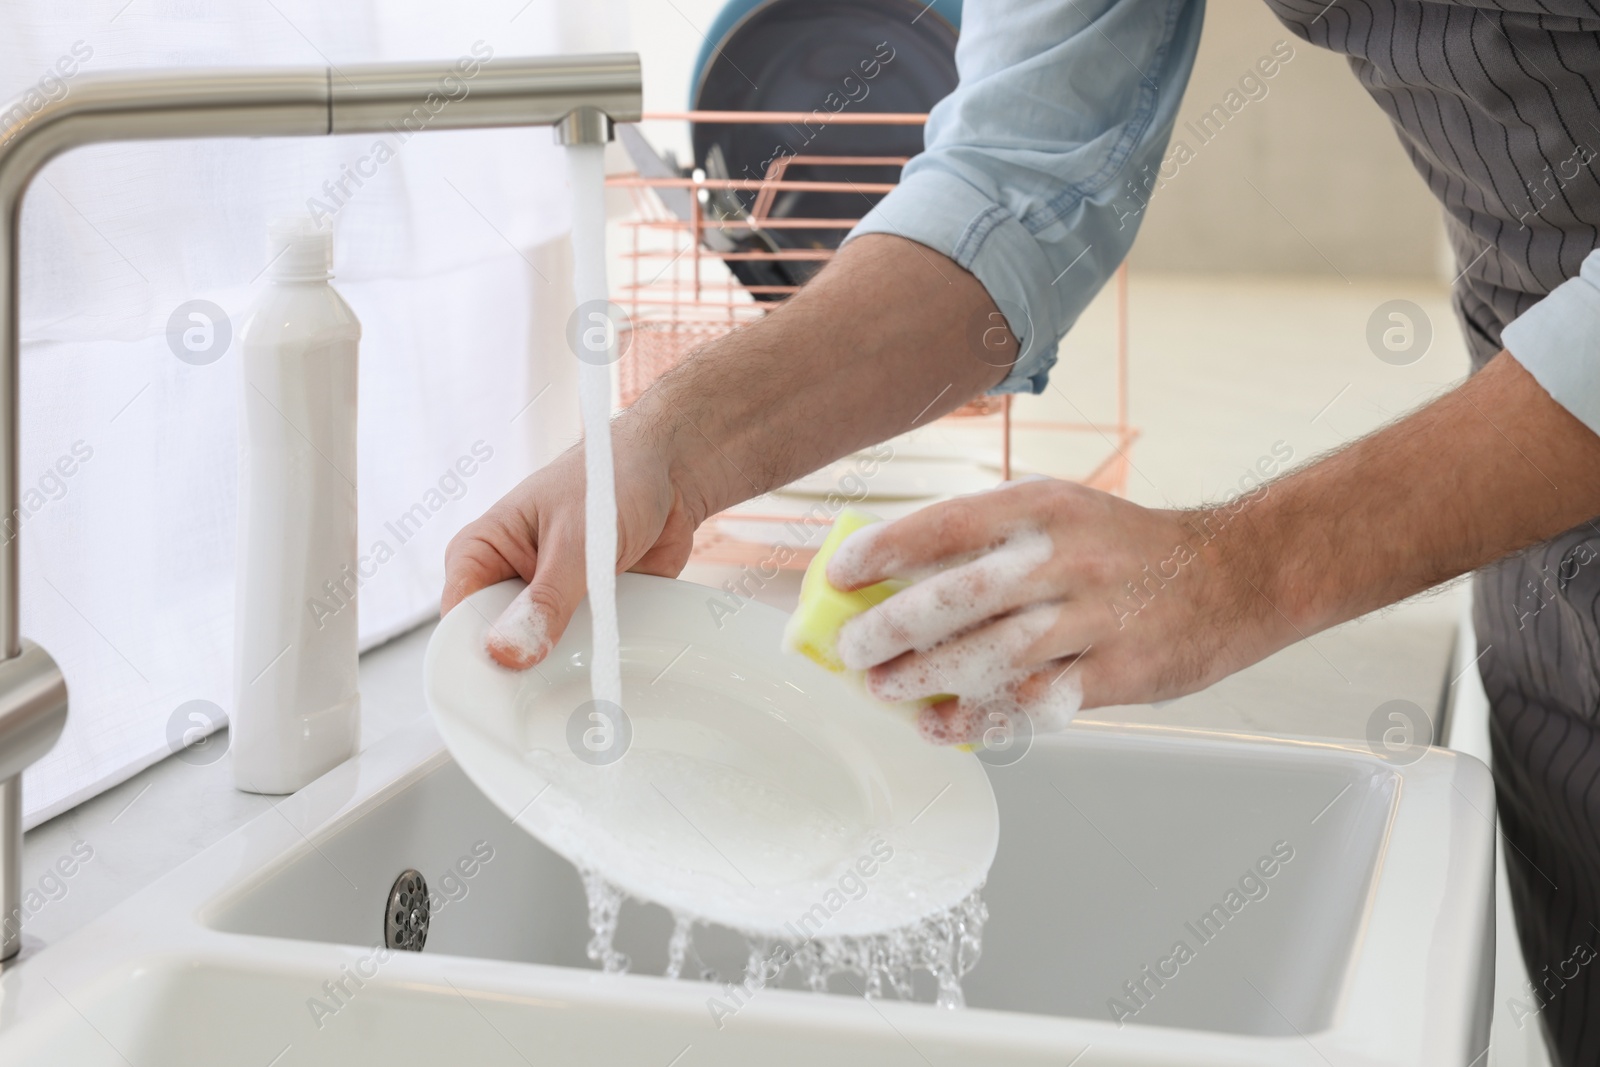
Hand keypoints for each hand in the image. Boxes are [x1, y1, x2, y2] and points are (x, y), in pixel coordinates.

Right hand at [442, 425, 700, 668]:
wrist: (669, 471)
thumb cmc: (612, 477)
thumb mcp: (578, 540)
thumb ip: (547, 599)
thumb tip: (508, 652)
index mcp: (482, 552)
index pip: (459, 619)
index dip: (478, 657)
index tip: (505, 689)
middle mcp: (507, 580)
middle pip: (497, 647)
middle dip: (526, 668)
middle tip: (554, 682)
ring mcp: (545, 601)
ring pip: (541, 656)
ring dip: (568, 665)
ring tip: (590, 667)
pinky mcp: (583, 614)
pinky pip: (583, 652)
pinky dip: (599, 657)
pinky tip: (613, 661)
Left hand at [826, 478, 1275, 743]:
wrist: (1233, 575)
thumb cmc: (1126, 547)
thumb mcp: (1060, 512)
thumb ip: (989, 540)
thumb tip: (895, 578)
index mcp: (1043, 508)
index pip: (946, 524)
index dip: (884, 551)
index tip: (839, 576)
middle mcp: (1065, 558)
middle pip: (958, 596)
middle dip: (891, 626)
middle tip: (852, 649)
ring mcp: (1094, 618)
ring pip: (989, 655)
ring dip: (924, 678)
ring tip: (881, 690)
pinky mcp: (1118, 673)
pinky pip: (1032, 702)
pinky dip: (978, 718)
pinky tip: (938, 724)